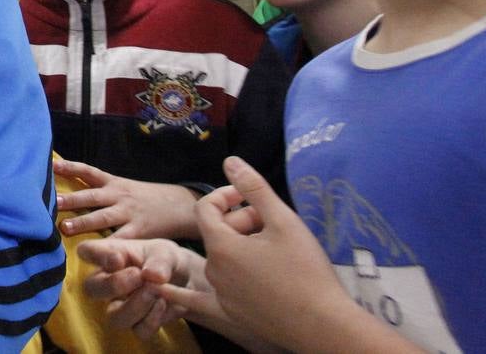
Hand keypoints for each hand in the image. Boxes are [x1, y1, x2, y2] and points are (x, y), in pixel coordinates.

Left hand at [55, 158, 199, 238]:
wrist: (180, 205)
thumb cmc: (144, 198)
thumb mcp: (122, 187)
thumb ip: (99, 189)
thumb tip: (66, 191)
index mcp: (113, 183)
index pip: (88, 171)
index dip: (70, 167)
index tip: (51, 165)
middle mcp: (119, 196)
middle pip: (91, 196)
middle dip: (71, 199)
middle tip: (53, 203)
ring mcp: (129, 213)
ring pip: (103, 218)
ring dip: (83, 223)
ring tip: (65, 228)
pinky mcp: (139, 231)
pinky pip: (122, 240)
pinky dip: (109, 247)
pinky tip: (96, 253)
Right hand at [78, 236, 199, 339]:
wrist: (186, 282)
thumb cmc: (166, 261)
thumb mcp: (165, 253)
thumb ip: (159, 261)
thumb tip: (153, 276)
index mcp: (110, 256)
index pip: (86, 251)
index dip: (93, 255)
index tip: (117, 258)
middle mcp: (108, 282)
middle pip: (91, 289)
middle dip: (113, 285)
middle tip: (138, 276)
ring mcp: (121, 306)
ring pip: (114, 317)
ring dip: (135, 306)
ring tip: (155, 292)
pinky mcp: (138, 324)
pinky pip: (138, 330)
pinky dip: (152, 319)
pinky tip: (163, 304)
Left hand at [184, 156, 390, 352]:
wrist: (324, 324)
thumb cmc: (306, 270)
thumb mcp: (283, 221)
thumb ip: (254, 188)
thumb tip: (230, 161)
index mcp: (221, 246)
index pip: (205, 208)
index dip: (224, 195)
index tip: (248, 195)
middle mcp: (214, 271)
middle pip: (217, 234)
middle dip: (240, 221)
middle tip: (273, 224)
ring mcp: (221, 295)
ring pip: (223, 259)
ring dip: (240, 247)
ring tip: (274, 249)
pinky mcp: (231, 314)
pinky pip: (202, 298)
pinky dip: (184, 290)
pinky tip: (161, 287)